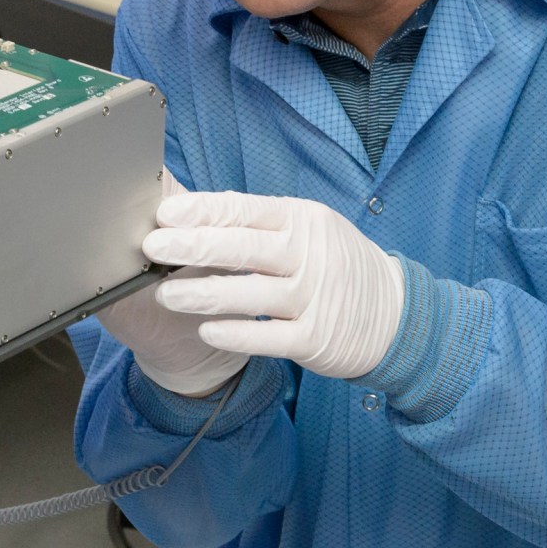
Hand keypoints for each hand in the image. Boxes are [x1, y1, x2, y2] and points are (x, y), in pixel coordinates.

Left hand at [148, 192, 405, 378]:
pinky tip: (206, 331)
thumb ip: (257, 222)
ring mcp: (314, 297)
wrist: (394, 314)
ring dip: (204, 293)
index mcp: (302, 220)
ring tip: (165, 293)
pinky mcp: (315, 338)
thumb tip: (191, 212)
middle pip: (245, 248)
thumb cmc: (333, 264)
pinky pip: (269, 337)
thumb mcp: (307, 230)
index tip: (164, 213)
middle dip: (194, 246)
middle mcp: (309, 255)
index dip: (203, 210)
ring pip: (251, 294)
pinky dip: (237, 333)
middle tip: (152, 247)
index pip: (246, 209)